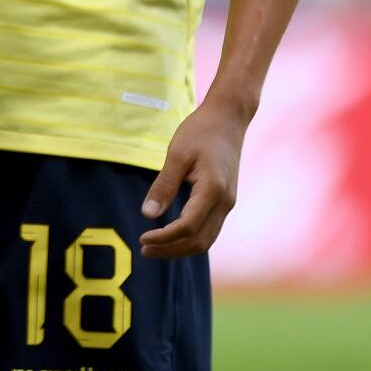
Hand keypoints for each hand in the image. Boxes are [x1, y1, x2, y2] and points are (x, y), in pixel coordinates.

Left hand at [139, 99, 245, 257]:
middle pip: (200, 241)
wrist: (228, 119)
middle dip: (172, 250)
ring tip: (154, 247)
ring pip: (207, 238)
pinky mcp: (226, 200)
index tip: (143, 239)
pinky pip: (210, 228)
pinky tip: (171, 235)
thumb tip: (148, 215)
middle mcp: (225, 202)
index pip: (188, 226)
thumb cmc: (200, 132)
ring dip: (181, 247)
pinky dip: (191, 237)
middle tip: (144, 250)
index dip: (165, 238)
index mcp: (213, 189)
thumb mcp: (177, 154)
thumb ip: (164, 185)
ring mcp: (228, 203)